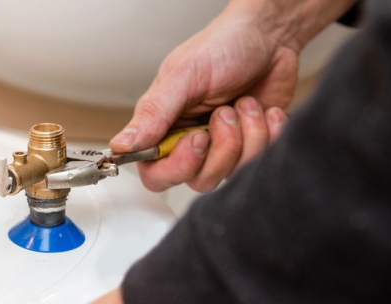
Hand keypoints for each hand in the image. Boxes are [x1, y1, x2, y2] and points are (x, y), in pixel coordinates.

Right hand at [110, 2, 308, 191]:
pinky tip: (264, 111)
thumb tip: (121, 144)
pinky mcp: (251, 147)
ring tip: (245, 104)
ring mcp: (222, 147)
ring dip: (247, 136)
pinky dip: (268, 134)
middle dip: (221, 148)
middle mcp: (190, 141)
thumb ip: (153, 113)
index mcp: (163, 126)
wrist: (269, 36)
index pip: (156, 173)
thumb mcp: (183, 75)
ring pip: (231, 173)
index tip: (198, 138)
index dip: (179, 166)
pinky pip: (259, 163)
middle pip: (198, 180)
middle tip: (225, 112)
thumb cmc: (223, 47)